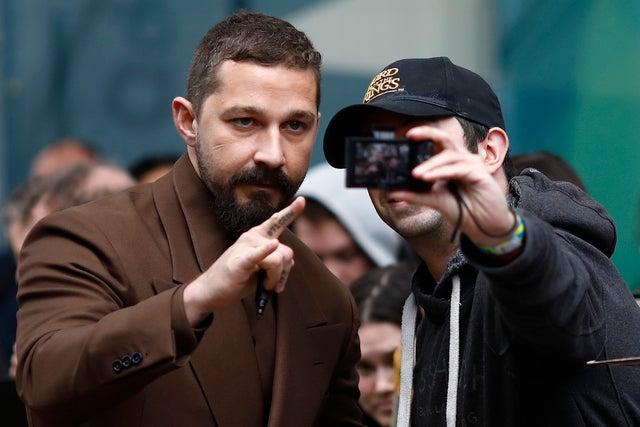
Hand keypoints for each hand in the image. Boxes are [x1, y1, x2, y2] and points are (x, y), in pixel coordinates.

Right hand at [183, 197, 304, 325]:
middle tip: (273, 285)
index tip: (302, 200)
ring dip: (274, 279)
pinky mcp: (239, 262)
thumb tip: (290, 260)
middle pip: (287, 252)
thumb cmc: (237, 277)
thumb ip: (276, 259)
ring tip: (263, 285)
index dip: (291, 212)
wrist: (211, 291)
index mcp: (259, 236)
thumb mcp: (260, 267)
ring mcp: (245, 248)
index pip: (277, 222)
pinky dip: (265, 251)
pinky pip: (257, 255)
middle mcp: (253, 237)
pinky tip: (273, 245)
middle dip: (284, 273)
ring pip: (278, 261)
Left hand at [388, 124, 513, 245]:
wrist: (485, 226)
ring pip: (449, 155)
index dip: (422, 138)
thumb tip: (392, 192)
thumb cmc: (464, 210)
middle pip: (444, 139)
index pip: (435, 144)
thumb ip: (415, 195)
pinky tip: (428, 177)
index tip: (404, 139)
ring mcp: (471, 164)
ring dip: (430, 164)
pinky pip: (458, 169)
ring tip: (415, 174)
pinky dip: (442, 172)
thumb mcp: (435, 201)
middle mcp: (461, 159)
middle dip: (427, 133)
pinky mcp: (479, 174)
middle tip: (410, 135)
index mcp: (450, 162)